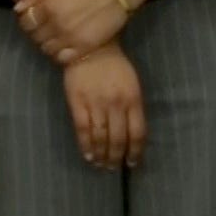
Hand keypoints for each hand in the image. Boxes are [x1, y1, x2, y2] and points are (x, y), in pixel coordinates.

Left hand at [14, 0, 127, 64]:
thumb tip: (18, 7)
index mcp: (48, 7)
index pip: (26, 23)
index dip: (27, 21)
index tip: (33, 18)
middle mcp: (56, 24)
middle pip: (35, 37)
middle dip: (37, 32)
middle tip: (45, 27)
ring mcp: (71, 37)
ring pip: (47, 49)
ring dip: (48, 43)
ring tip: (55, 36)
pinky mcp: (85, 47)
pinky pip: (63, 58)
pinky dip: (60, 53)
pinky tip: (65, 44)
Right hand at [62, 41, 145, 170]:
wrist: (90, 47)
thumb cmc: (114, 65)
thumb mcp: (132, 85)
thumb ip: (133, 107)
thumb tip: (130, 134)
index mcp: (133, 100)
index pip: (137, 133)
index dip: (135, 152)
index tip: (132, 163)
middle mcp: (116, 105)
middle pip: (118, 138)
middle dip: (116, 156)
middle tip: (113, 167)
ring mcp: (96, 103)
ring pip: (100, 136)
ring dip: (101, 154)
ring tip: (100, 165)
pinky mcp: (77, 101)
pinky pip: (82, 128)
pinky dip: (85, 144)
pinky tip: (87, 155)